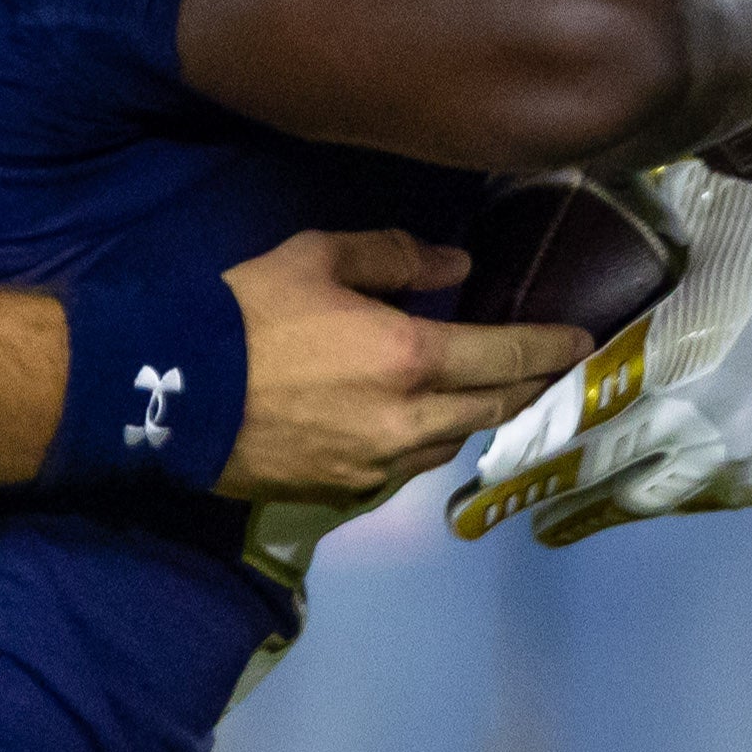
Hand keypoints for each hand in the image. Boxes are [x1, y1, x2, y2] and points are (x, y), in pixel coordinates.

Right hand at [217, 230, 584, 504]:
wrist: (170, 394)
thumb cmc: (244, 314)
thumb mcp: (315, 258)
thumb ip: (395, 258)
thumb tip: (457, 268)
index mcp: (411, 357)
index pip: (508, 355)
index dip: (551, 347)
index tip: (581, 341)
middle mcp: (409, 421)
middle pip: (491, 410)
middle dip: (524, 388)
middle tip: (544, 372)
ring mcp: (376, 466)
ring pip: (450, 446)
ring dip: (472, 420)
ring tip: (478, 400)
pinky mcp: (340, 493)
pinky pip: (402, 471)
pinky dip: (421, 447)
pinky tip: (412, 431)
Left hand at [448, 165, 751, 544]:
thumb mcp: (742, 216)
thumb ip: (669, 196)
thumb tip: (600, 140)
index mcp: (685, 351)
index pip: (584, 403)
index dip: (529, 432)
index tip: (481, 449)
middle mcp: (703, 417)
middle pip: (597, 465)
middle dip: (530, 490)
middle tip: (468, 511)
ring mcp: (738, 459)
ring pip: (640, 496)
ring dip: (579, 510)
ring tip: (527, 522)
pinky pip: (690, 500)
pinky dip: (644, 504)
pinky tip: (607, 510)